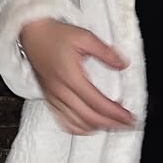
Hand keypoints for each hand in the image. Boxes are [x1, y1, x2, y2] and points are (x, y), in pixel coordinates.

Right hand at [19, 19, 134, 134]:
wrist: (32, 34)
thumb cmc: (56, 34)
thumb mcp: (85, 37)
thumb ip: (105, 52)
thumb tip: (123, 65)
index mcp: (70, 77)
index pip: (97, 103)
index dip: (116, 114)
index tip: (130, 117)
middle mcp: (60, 91)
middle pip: (88, 118)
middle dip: (111, 124)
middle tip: (127, 124)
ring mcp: (52, 97)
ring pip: (76, 124)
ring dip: (96, 128)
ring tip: (113, 125)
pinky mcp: (48, 99)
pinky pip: (63, 121)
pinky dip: (79, 128)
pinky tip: (90, 125)